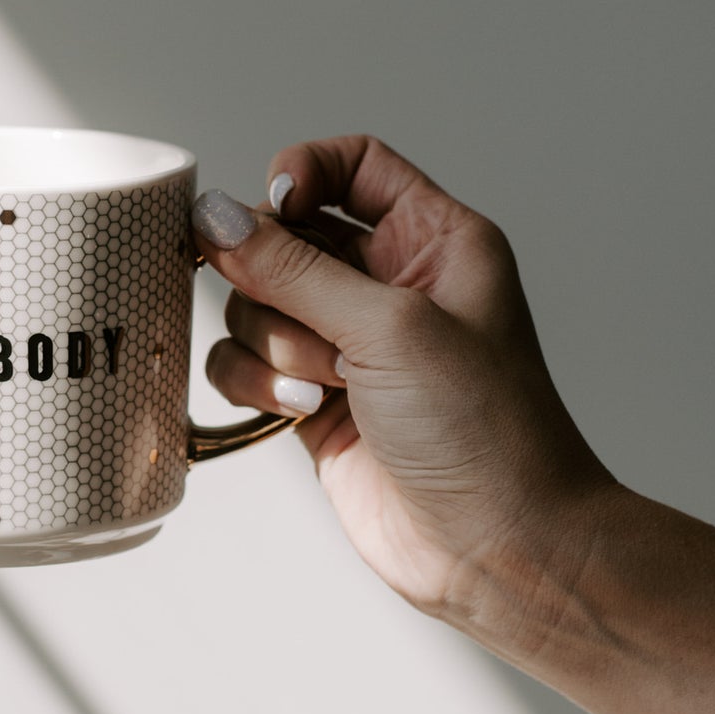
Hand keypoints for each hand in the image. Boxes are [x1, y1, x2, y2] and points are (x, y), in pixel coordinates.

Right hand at [192, 136, 613, 640]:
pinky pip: (244, 363)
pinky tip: (301, 409)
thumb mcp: (391, 327)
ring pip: (255, 303)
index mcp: (435, 241)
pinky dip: (255, 381)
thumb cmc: (487, 434)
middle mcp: (389, 285)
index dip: (304, 173)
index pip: (352, 165)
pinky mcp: (314, 401)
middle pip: (285, 236)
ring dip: (272, 340)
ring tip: (323, 383)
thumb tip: (213, 216)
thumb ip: (294, 266)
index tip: (276, 205)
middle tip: (307, 319)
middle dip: (278, 278)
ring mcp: (348, 345)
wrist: (501, 548)